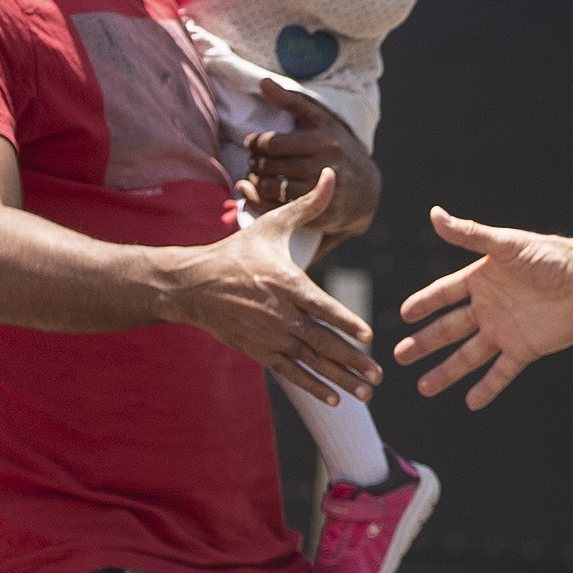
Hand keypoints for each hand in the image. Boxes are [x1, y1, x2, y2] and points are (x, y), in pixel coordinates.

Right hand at [161, 172, 379, 404]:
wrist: (193, 285)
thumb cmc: (236, 252)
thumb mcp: (272, 225)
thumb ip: (308, 206)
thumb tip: (330, 174)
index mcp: (286, 283)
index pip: (321, 306)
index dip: (344, 322)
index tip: (368, 337)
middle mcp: (279, 314)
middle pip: (321, 342)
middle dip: (352, 361)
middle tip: (379, 375)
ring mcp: (269, 336)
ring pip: (310, 362)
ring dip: (340, 378)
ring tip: (367, 392)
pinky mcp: (259, 351)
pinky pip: (291, 373)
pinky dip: (313, 386)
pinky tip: (336, 398)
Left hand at [240, 82, 378, 240]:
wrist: (365, 188)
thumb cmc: (337, 146)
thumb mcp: (320, 120)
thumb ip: (291, 100)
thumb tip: (262, 82)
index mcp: (325, 140)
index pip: (275, 143)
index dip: (256, 143)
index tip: (250, 142)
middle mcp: (326, 165)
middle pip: (272, 166)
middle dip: (255, 162)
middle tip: (252, 159)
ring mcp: (323, 192)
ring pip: (273, 188)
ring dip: (256, 182)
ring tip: (255, 175)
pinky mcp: (320, 213)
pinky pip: (279, 209)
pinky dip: (261, 201)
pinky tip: (257, 192)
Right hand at [395, 209, 572, 406]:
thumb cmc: (550, 256)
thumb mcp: (506, 244)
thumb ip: (469, 234)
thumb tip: (434, 214)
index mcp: (482, 280)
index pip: (444, 294)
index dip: (424, 304)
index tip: (403, 314)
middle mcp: (489, 307)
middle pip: (449, 329)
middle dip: (424, 343)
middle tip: (399, 356)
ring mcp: (505, 330)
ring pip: (468, 356)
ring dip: (446, 372)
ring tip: (423, 388)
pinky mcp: (525, 348)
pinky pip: (501, 372)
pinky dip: (487, 388)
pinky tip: (471, 403)